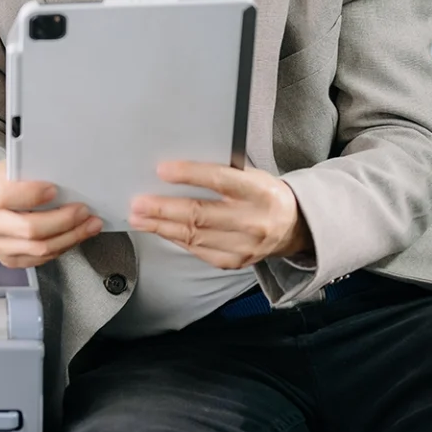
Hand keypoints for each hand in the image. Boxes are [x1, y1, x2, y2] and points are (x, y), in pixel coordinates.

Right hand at [0, 162, 102, 268]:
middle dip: (63, 220)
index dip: (32, 194)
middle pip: (28, 229)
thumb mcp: (4, 170)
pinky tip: (75, 236)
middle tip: (83, 210)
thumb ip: (27, 173)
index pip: (6, 196)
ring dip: (70, 237)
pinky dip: (62, 247)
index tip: (54, 189)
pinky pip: (40, 259)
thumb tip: (62, 178)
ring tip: (89, 225)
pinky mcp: (7, 260)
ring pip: (38, 248)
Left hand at [128, 162, 310, 269]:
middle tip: (138, 203)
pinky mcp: (235, 262)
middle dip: (163, 209)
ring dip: (161, 227)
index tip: (161, 170)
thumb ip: (221, 174)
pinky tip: (160, 230)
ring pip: (195, 236)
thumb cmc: (263, 194)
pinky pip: (198, 251)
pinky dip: (176, 239)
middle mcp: (253, 221)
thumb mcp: (251, 176)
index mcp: (259, 191)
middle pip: (200, 215)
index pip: (220, 180)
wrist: (293, 227)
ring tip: (138, 218)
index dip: (189, 175)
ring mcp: (245, 246)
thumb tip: (175, 171)